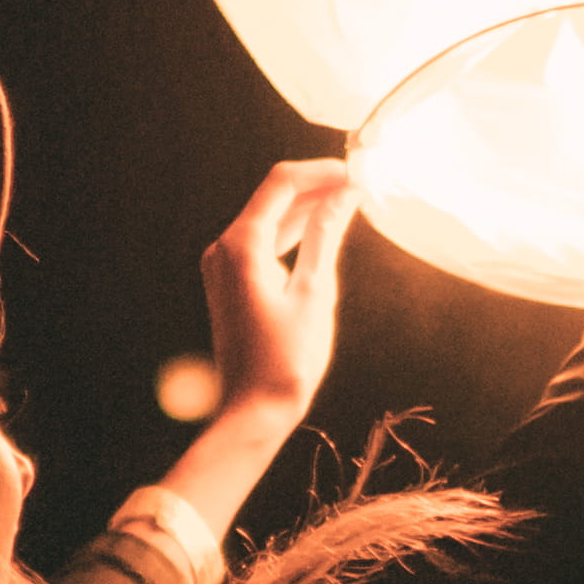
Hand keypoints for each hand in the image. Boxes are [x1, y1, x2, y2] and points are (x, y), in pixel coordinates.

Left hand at [197, 157, 356, 416]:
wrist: (253, 412)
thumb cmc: (286, 361)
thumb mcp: (315, 293)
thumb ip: (327, 237)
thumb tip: (344, 195)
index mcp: (242, 246)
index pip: (281, 183)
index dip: (321, 171)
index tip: (356, 172)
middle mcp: (224, 249)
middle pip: (273, 198)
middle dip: (316, 187)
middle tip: (360, 186)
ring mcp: (223, 266)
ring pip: (269, 220)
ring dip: (306, 209)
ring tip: (349, 205)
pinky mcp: (230, 283)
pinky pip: (263, 243)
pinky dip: (292, 234)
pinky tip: (322, 233)